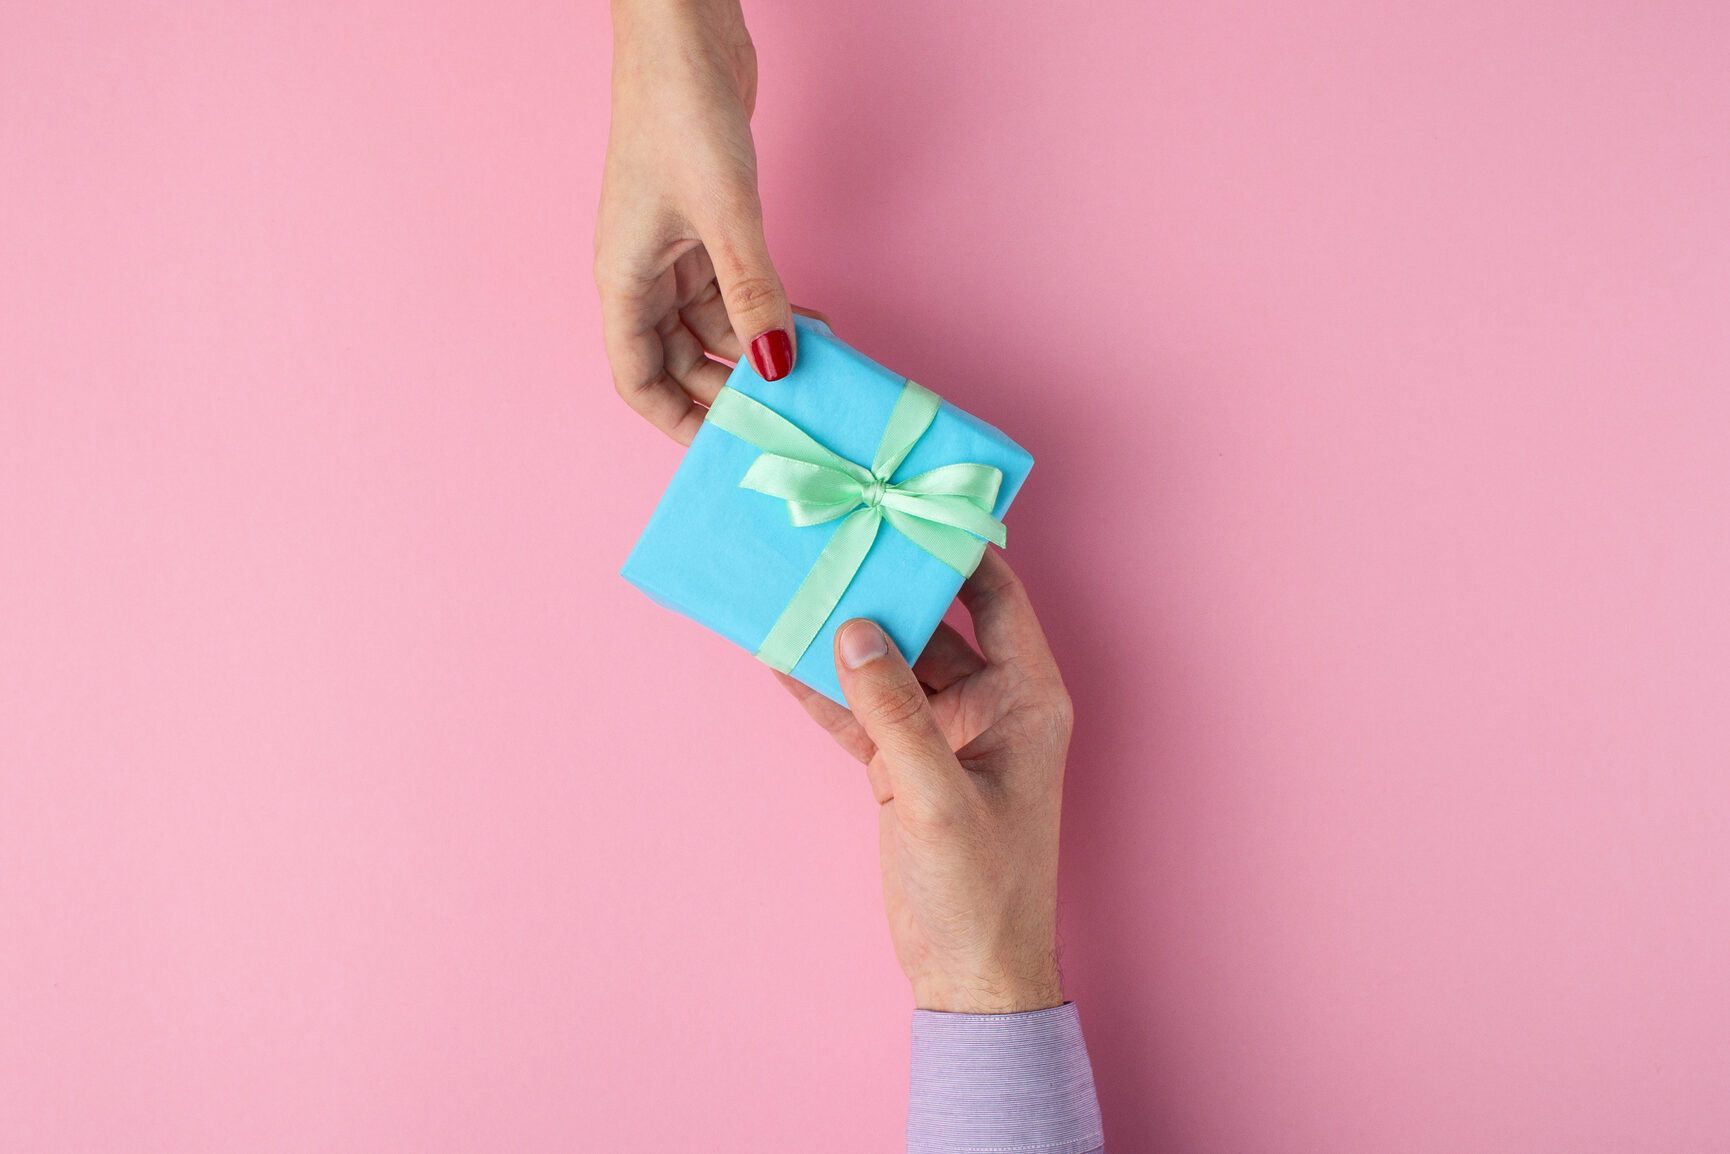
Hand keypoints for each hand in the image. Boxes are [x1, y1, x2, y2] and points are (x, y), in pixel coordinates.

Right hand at [595, 0, 794, 443]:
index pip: (637, 378)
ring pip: (713, 328)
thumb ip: (752, 296)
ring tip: (812, 374)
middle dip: (728, 390)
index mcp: (623, 279)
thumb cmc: (678, 114)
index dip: (676, 419)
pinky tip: (811, 326)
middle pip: (679, 360)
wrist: (684, 32)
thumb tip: (776, 369)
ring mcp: (675, 251)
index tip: (726, 447)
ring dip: (758, 351)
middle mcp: (643, 273)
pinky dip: (769, 313)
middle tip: (787, 415)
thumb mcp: (725, 217)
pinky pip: (736, 291)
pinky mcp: (707, 226)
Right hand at [780, 551, 1074, 1013]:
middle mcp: (988, 705)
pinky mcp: (904, 764)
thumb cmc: (982, 891)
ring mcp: (943, 734)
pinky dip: (824, 687)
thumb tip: (853, 629)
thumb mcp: (939, 795)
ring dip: (845, 634)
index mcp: (1026, 698)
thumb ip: (896, 710)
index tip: (904, 507)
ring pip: (889, 664)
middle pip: (933, 622)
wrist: (970, 976)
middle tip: (832, 538)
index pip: (996, 597)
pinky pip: (862, 709)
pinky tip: (779, 654)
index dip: (956, 549)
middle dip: (883, 585)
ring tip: (793, 583)